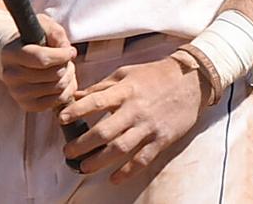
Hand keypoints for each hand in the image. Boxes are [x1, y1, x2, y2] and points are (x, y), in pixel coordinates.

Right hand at [0, 13, 77, 111]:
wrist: (17, 57)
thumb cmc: (31, 39)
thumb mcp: (42, 26)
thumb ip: (55, 33)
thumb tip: (67, 49)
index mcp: (10, 53)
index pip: (41, 58)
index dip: (61, 55)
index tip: (70, 50)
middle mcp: (10, 75)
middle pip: (52, 75)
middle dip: (67, 65)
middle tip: (67, 59)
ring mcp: (17, 92)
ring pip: (56, 88)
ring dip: (69, 78)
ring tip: (65, 68)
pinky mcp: (26, 105)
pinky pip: (55, 102)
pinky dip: (65, 92)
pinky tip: (62, 81)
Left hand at [58, 55, 206, 183]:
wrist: (190, 81)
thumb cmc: (154, 74)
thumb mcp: (126, 73)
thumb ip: (102, 86)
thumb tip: (78, 95)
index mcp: (125, 91)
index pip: (96, 102)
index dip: (77, 111)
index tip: (61, 119)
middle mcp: (135, 110)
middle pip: (104, 131)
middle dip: (83, 144)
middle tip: (68, 152)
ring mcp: (149, 127)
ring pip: (121, 149)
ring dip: (100, 161)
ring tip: (84, 167)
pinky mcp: (162, 140)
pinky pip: (142, 159)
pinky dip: (128, 171)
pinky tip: (114, 178)